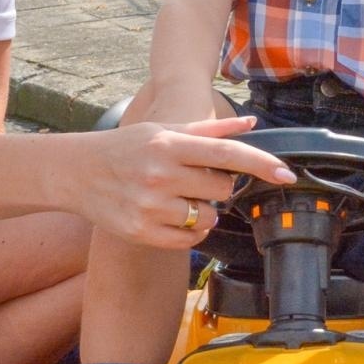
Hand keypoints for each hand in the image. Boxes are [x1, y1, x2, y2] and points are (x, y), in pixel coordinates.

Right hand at [80, 115, 294, 247]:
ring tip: (180, 197)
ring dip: (204, 210)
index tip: (286, 174)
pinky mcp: (141, 232)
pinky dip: (190, 231)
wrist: (77, 172)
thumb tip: (251, 123)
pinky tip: (172, 215)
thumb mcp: (166, 130)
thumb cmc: (127, 147)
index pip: (227, 154)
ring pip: (208, 217)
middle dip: (219, 186)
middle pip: (223, 189)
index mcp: (170, 145)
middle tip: (196, 179)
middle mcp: (161, 175)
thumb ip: (211, 128)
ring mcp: (150, 206)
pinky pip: (188, 240)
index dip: (261, 164)